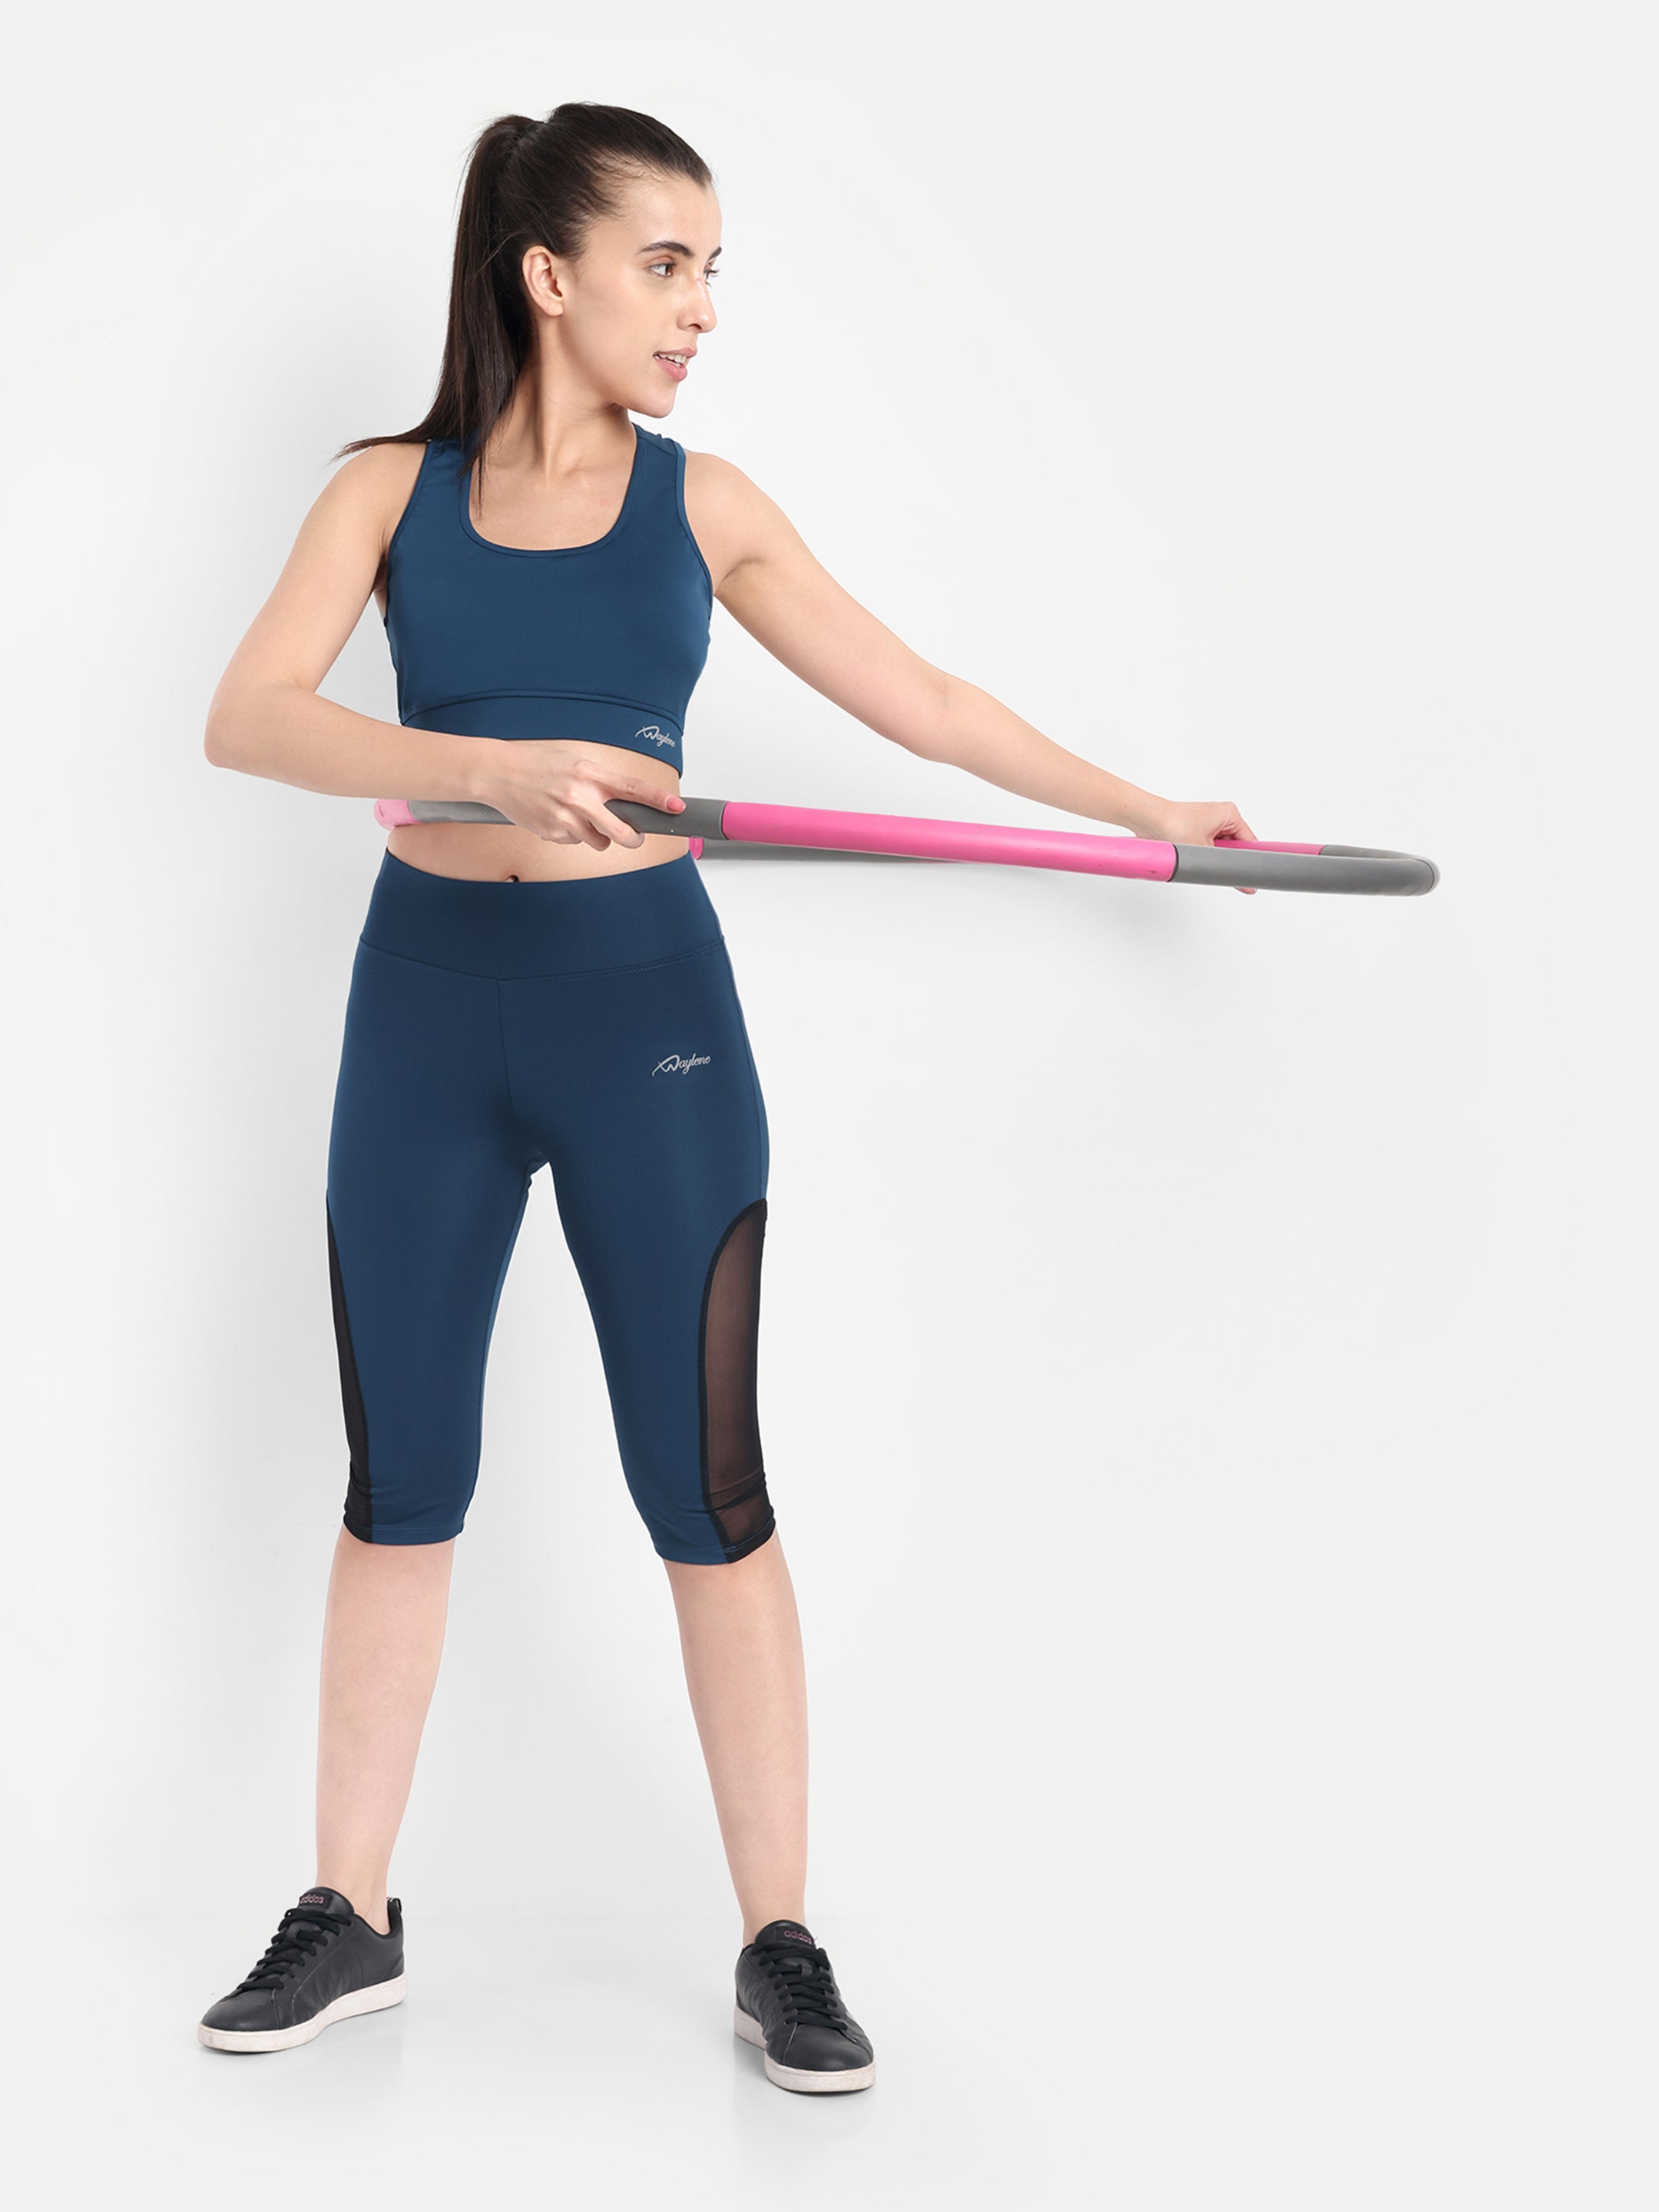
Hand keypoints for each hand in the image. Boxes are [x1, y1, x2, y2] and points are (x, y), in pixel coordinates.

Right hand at [477, 744, 686, 851]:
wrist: (498, 773)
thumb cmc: (535, 763)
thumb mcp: (572, 761)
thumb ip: (597, 780)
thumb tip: (621, 798)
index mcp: (589, 774)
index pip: (632, 788)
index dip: (658, 800)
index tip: (676, 808)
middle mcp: (580, 797)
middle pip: (621, 832)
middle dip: (632, 838)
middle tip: (633, 837)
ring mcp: (565, 818)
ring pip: (598, 842)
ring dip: (597, 836)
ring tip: (580, 818)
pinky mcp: (552, 833)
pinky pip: (574, 842)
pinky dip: (571, 835)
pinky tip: (557, 818)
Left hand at [1132, 796, 1260, 895]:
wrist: (1148, 819)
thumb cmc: (1173, 825)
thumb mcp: (1205, 851)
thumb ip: (1226, 869)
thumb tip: (1242, 883)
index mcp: (1230, 814)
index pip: (1250, 842)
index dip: (1251, 861)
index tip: (1255, 876)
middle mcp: (1221, 816)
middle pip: (1236, 847)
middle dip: (1228, 860)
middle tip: (1222, 870)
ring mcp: (1208, 824)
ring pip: (1221, 850)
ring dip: (1214, 859)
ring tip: (1202, 860)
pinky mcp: (1196, 831)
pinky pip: (1208, 848)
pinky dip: (1204, 856)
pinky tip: (1196, 860)